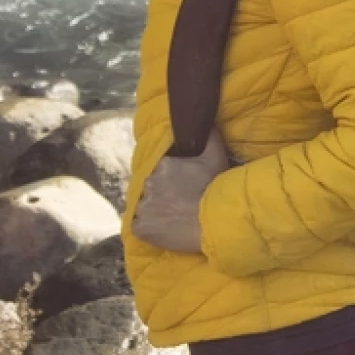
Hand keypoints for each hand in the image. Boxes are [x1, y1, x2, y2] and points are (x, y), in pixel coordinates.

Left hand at [134, 128, 231, 253]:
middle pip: (152, 189)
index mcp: (163, 165)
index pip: (163, 172)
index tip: (185, 188)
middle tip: (180, 205)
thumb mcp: (216, 156)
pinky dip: (147, 228)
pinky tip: (161, 230)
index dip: (173, 181)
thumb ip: (210, 137)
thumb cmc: (214, 188)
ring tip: (171, 220)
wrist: (213, 221)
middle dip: (162, 195)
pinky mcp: (140, 228)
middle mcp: (149, 183)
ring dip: (154, 212)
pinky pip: (138, 226)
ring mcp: (143, 206)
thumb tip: (206, 123)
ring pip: (144, 207)